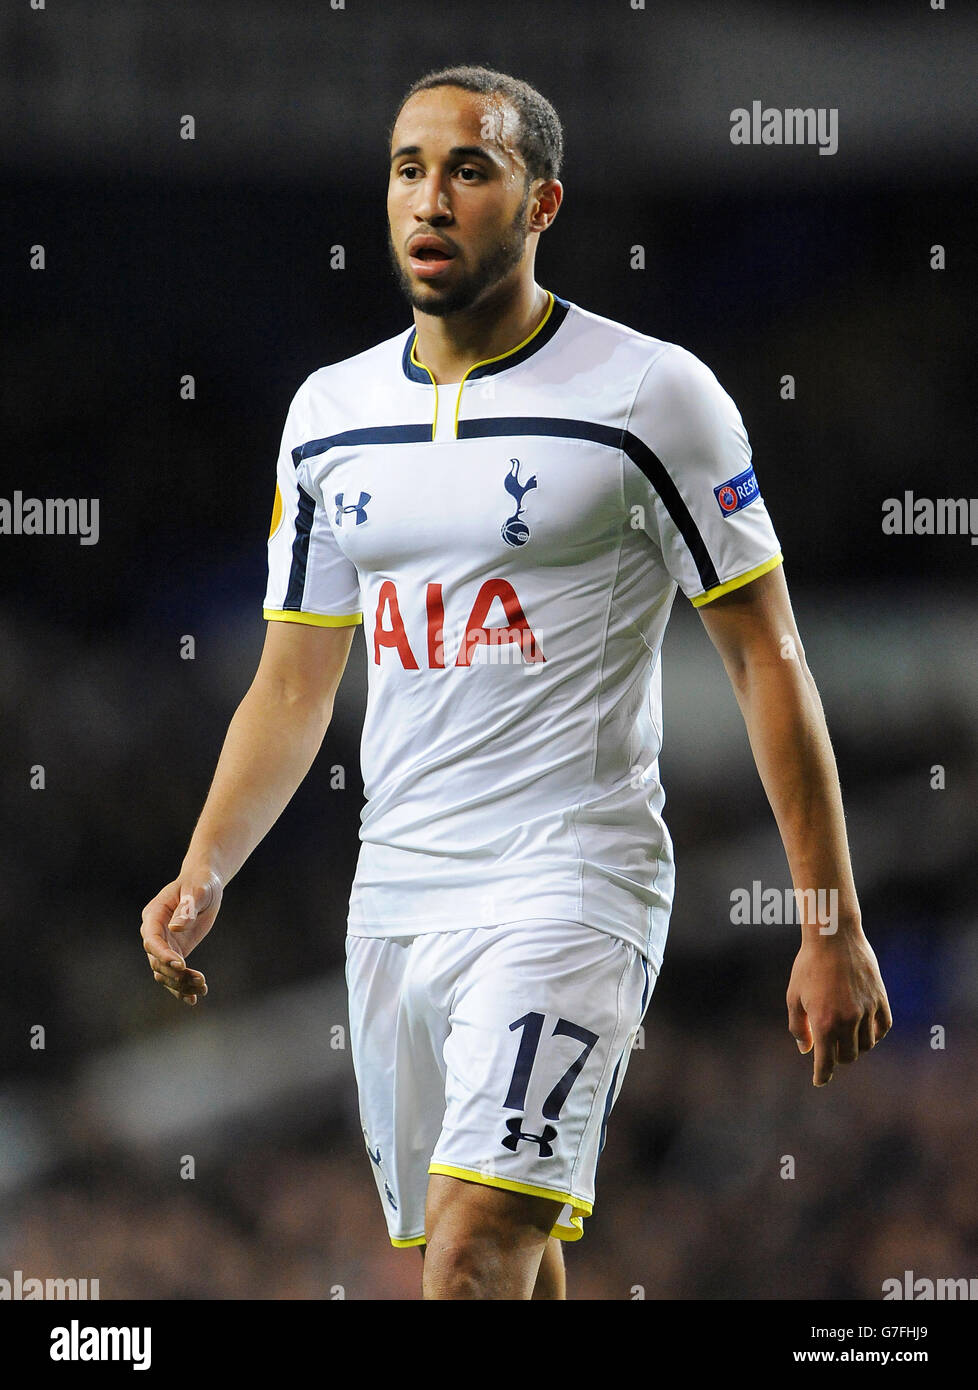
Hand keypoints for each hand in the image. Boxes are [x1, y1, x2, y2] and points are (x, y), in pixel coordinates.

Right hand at [140, 869, 222, 1004]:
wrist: (205, 885)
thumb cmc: (200, 883)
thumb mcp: (197, 891)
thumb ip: (187, 908)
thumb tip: (176, 927)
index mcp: (154, 914)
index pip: (152, 939)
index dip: (163, 954)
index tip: (180, 964)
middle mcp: (154, 932)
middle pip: (156, 960)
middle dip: (174, 973)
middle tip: (197, 979)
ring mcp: (165, 944)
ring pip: (164, 971)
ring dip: (180, 983)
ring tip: (202, 988)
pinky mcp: (176, 951)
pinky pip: (175, 973)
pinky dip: (183, 985)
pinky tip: (194, 997)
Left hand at [786, 928, 891, 1085]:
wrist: (834, 937)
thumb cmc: (808, 965)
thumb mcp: (794, 996)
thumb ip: (798, 1026)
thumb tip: (805, 1049)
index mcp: (823, 1022)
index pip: (825, 1061)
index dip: (822, 1075)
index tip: (820, 1081)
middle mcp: (847, 1020)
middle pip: (848, 1056)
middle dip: (838, 1058)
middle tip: (830, 1051)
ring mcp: (866, 1010)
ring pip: (866, 1045)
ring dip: (856, 1047)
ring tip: (846, 1038)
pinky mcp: (880, 999)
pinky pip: (882, 1028)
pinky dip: (875, 1034)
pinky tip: (865, 1030)